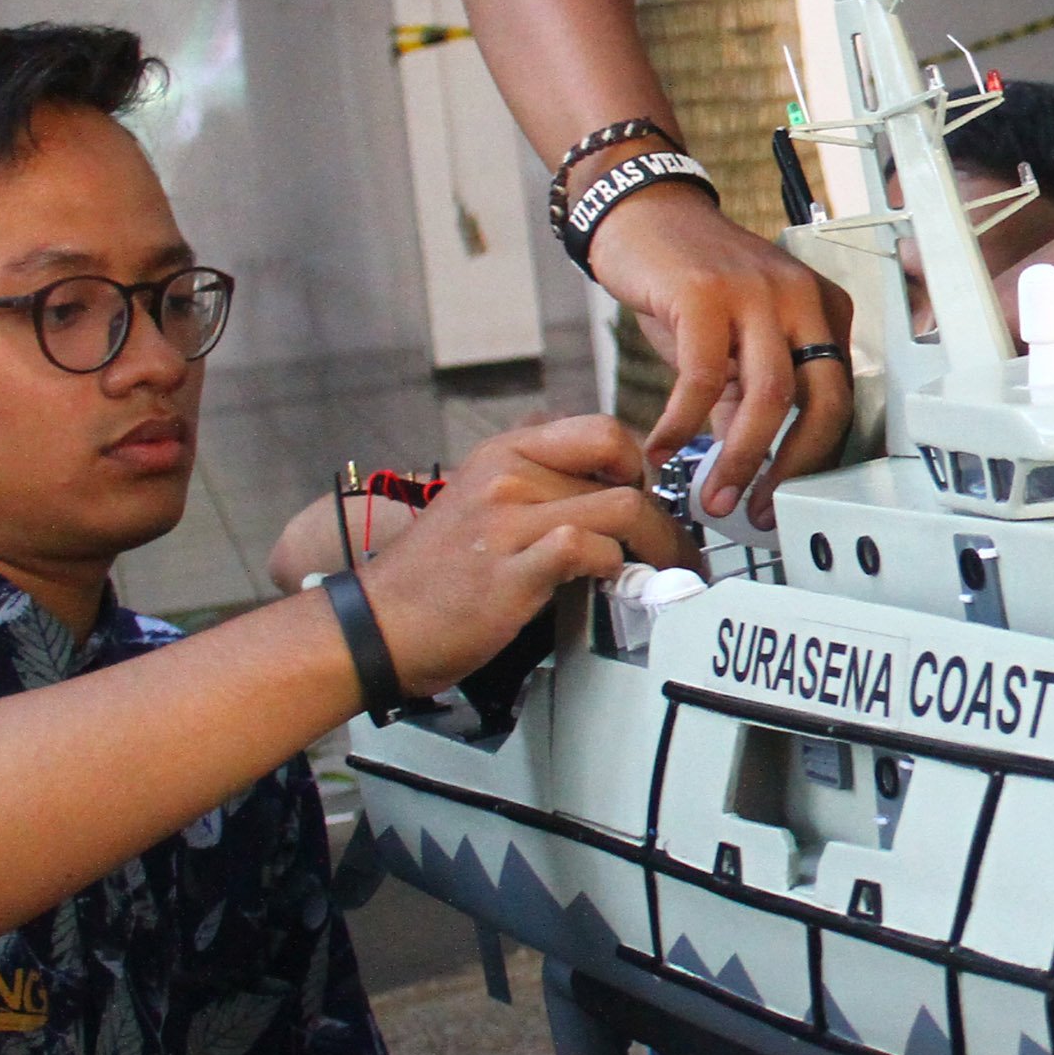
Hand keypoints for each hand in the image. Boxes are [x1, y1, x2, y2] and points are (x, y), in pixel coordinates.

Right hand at [351, 417, 683, 694]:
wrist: (378, 625)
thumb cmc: (435, 576)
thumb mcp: (484, 506)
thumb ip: (539, 491)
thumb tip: (609, 499)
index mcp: (503, 453)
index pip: (600, 430)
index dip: (639, 465)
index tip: (650, 498)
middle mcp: (507, 475)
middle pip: (622, 471)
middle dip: (664, 514)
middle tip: (675, 546)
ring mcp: (508, 519)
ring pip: (621, 508)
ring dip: (661, 546)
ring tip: (668, 573)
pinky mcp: (512, 567)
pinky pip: (588, 548)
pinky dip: (618, 569)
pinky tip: (616, 585)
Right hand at [582, 183, 856, 483]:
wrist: (643, 216)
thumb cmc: (691, 282)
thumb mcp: (731, 344)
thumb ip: (744, 401)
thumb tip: (746, 466)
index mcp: (824, 313)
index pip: (841, 400)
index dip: (816, 459)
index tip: (785, 498)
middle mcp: (803, 300)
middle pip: (825, 402)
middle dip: (794, 469)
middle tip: (760, 509)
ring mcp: (759, 293)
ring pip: (771, 396)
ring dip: (741, 459)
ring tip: (713, 494)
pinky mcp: (706, 294)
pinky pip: (704, 379)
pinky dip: (682, 425)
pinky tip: (662, 449)